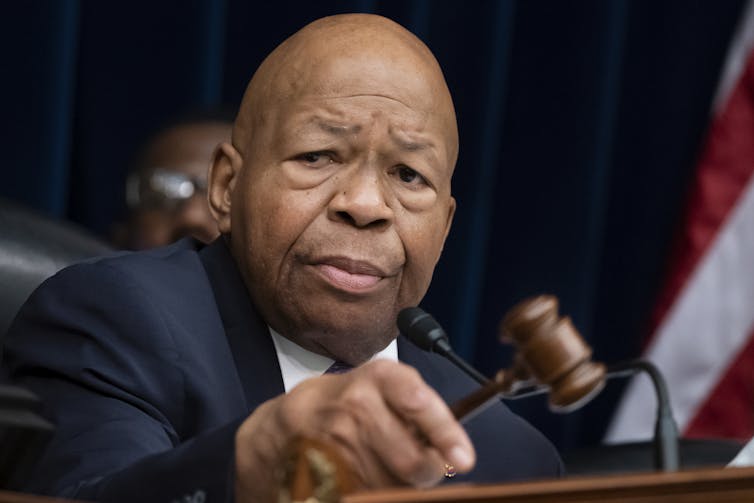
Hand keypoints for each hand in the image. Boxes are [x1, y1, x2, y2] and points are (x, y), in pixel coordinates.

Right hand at [234, 359, 475, 501]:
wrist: (290, 422)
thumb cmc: (348, 401)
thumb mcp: (381, 386)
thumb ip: (417, 409)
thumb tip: (454, 450)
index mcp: (378, 377)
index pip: (419, 402)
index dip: (446, 433)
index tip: (463, 458)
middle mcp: (357, 405)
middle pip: (411, 460)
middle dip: (428, 472)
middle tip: (428, 468)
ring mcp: (338, 441)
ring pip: (393, 485)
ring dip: (400, 484)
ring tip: (384, 463)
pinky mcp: (324, 470)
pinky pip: (369, 493)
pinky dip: (377, 491)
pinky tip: (367, 475)